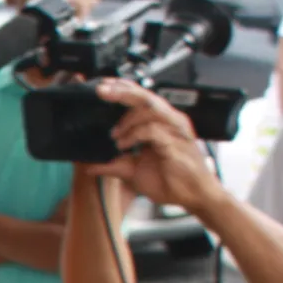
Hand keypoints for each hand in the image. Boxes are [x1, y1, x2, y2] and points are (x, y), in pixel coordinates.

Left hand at [87, 78, 219, 215]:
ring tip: (115, 135)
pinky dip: (134, 134)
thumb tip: (90, 166)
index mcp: (161, 123)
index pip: (142, 98)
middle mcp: (170, 122)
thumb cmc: (170, 180)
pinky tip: (124, 144)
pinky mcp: (176, 142)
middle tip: (102, 92)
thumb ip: (113, 165)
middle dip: (122, 91)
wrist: (192, 196)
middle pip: (146, 96)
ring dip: (127, 118)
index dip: (123, 89)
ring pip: (151, 108)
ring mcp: (175, 130)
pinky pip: (153, 130)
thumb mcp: (132, 172)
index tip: (102, 87)